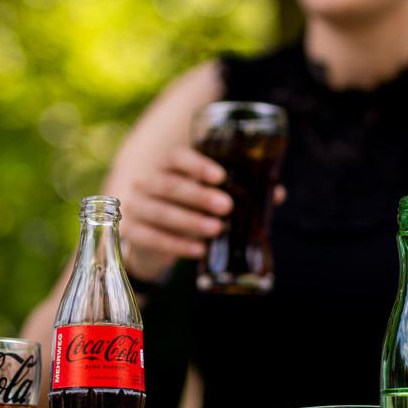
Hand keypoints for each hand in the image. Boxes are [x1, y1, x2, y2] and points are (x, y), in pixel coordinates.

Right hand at [122, 146, 285, 279]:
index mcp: (167, 169)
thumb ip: (238, 195)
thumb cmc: (188, 213)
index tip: (220, 176)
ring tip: (215, 230)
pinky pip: (152, 238)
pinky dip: (176, 244)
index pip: (176, 158)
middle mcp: (147, 184)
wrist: (153, 243)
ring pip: (159, 211)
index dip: (197, 165)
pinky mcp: (131, 234)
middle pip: (168, 184)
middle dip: (199, 195)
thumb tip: (277, 194)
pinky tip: (197, 250)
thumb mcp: (209, 203)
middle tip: (226, 207)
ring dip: (189, 221)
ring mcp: (135, 208)